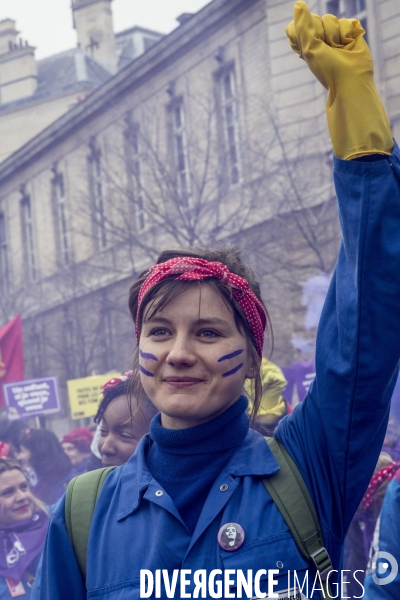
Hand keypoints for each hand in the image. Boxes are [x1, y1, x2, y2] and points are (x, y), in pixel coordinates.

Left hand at [286, 1, 392, 159]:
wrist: (351, 80)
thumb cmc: (327, 69)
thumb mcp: (310, 48)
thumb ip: (303, 25)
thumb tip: (298, 3)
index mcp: (305, 44)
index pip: (296, 26)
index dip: (303, 34)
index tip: (310, 50)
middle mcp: (319, 38)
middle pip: (314, 19)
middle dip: (320, 34)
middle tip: (327, 50)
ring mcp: (335, 34)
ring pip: (330, 19)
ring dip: (334, 36)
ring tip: (339, 50)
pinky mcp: (350, 32)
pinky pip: (346, 21)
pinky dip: (346, 34)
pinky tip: (348, 46)